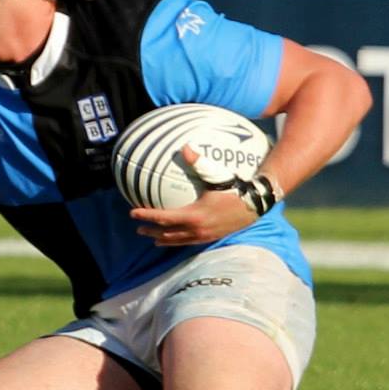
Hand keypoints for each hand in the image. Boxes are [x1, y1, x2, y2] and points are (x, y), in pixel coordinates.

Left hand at [128, 147, 258, 245]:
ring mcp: (204, 236)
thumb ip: (198, 162)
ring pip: (178, 240)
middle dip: (151, 231)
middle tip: (138, 228)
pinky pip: (189, 242)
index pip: (163, 218)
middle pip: (167, 233)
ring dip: (163, 239)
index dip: (146, 215)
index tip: (132, 213)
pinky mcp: (211, 238)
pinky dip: (178, 241)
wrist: (256, 204)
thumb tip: (185, 148)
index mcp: (194, 215)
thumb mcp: (215, 176)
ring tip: (152, 238)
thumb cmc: (235, 189)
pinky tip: (174, 238)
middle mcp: (197, 229)